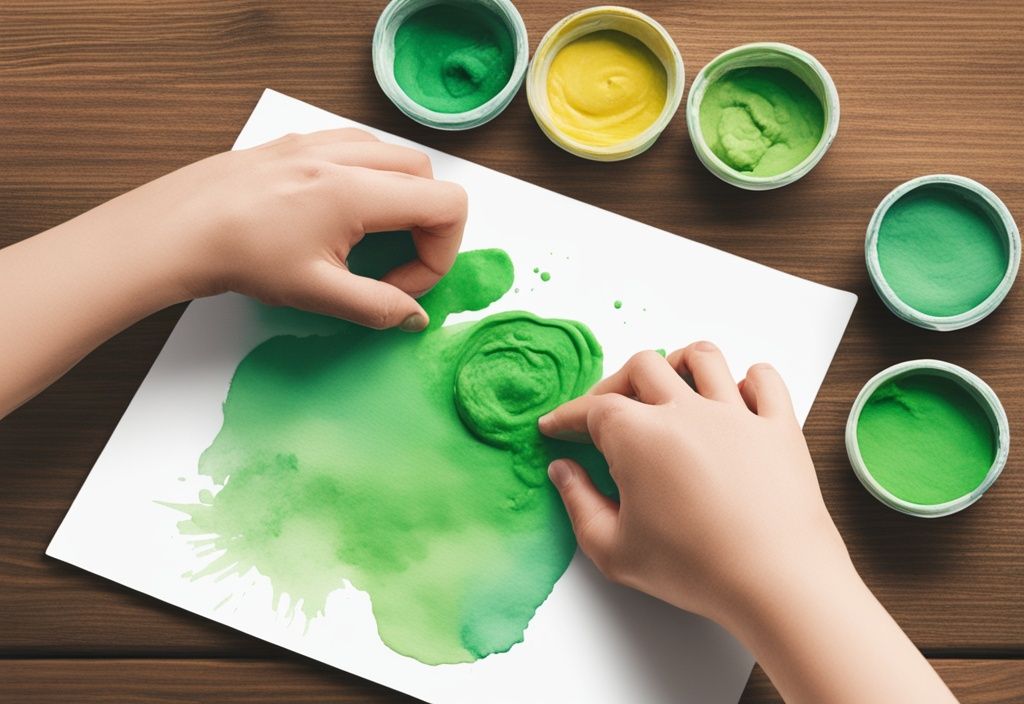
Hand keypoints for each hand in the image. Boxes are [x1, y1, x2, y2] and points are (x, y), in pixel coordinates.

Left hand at [104, 128, 467, 330]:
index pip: (446, 206)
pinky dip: (369, 176)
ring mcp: (320, 142)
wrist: (177, 229)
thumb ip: (377, 307)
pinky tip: (339, 210)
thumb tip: (414, 318)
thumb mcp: (316, 293)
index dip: (439, 254)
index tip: (399, 285)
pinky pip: (359, 146)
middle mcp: (344, 156)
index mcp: (356, 191)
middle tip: (391, 266)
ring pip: (395, 156)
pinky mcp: (298, 141)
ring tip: (369, 237)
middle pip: (428, 177)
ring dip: (400, 197)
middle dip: (426, 225)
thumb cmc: (241, 258)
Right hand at [538, 342, 847, 625]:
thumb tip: (562, 471)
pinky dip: (749, 379)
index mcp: (637, 435)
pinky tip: (735, 396)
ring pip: (702, 357)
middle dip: (616, 383)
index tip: (555, 427)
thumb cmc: (693, 569)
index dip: (567, 416)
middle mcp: (685, 410)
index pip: (591, 408)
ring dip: (679, 364)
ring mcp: (736, 413)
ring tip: (670, 384)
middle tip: (606, 410)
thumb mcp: (613, 550)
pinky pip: (765, 380)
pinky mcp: (778, 426)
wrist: (776, 581)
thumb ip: (578, 503)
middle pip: (642, 367)